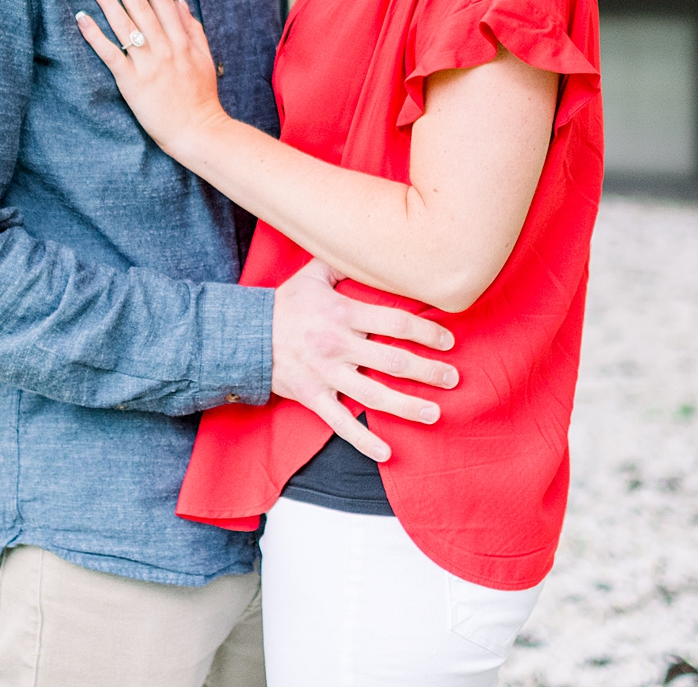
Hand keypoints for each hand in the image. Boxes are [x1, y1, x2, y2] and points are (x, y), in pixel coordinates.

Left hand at [76, 0, 231, 153]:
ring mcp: (148, 64)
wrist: (198, 131)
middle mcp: (165, 47)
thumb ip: (192, 27)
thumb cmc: (201, 96)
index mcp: (182, 39)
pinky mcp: (132, 82)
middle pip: (140, 5)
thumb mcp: (204, 57)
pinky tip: (82, 18)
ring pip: (124, 24)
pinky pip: (110, 54)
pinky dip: (95, 35)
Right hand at [271, 258, 458, 462]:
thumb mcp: (312, 274)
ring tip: (435, 413)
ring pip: (374, 396)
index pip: (395, 322)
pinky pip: (341, 424)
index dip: (426, 332)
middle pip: (392, 361)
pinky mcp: (313, 397)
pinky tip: (387, 453)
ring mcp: (326, 374)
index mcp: (343, 313)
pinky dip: (364, 441)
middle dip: (427, 372)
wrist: (245, 335)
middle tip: (453, 378)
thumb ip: (342, 262)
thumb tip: (370, 243)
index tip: (448, 342)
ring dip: (408, 407)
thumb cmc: (285, 304)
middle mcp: (338, 345)